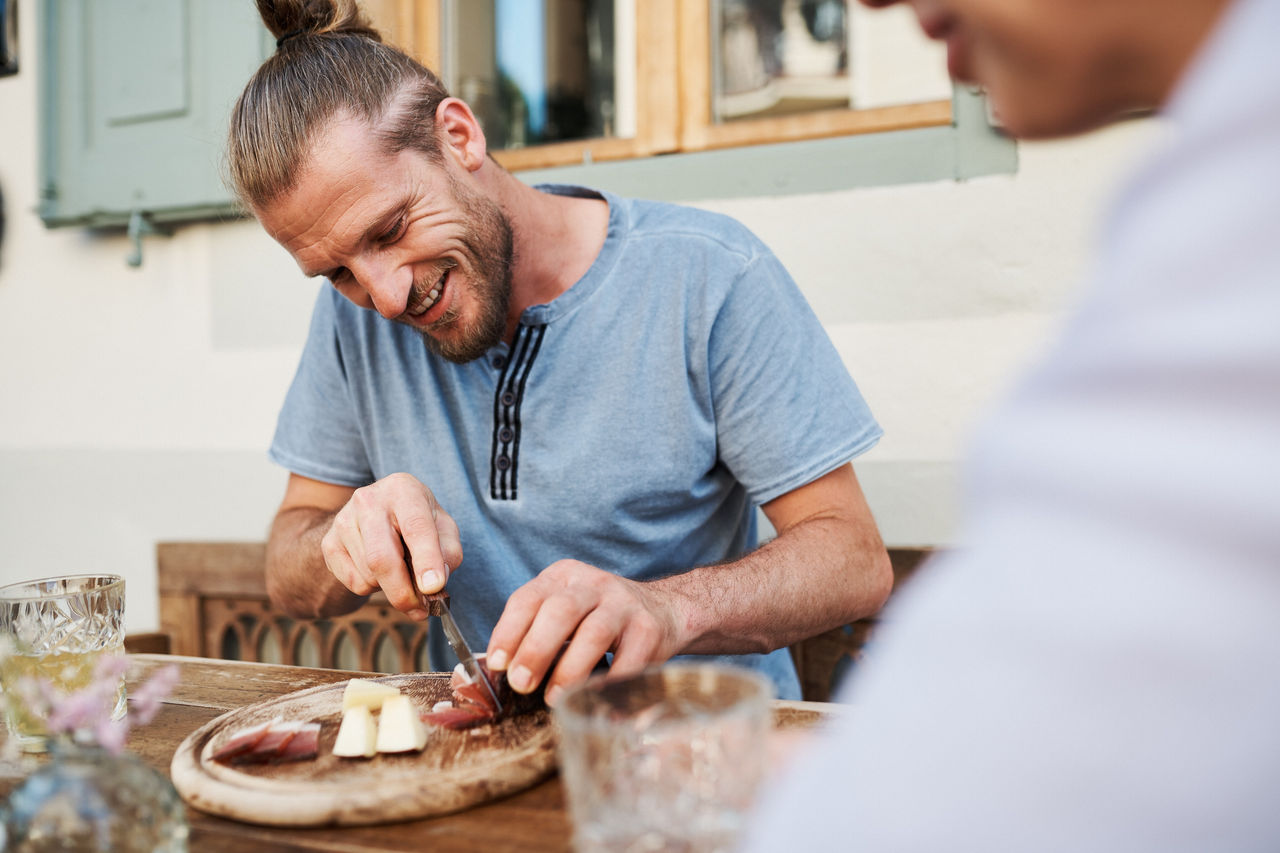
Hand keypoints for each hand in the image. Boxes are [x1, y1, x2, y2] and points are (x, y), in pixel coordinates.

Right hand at [321, 473, 462, 619]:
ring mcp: (344, 521)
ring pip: (369, 575)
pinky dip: (373, 587)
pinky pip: (354, 582)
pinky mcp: (329, 543)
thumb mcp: (443, 528)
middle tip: (420, 609)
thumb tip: (434, 584)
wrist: (375, 513)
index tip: (434, 587)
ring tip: (400, 570)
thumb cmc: (417, 521)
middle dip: (403, 591)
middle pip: (382, 558)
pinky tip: (379, 569)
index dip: (426, 560)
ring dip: (391, 587)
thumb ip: (448, 554)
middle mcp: (368, 500)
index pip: (416, 527)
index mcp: (403, 490)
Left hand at [485, 560, 683, 704]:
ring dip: (571, 669)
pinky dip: (609, 685)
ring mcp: (624, 604)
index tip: (497, 664)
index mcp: (563, 577)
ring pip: (594, 633)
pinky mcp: (649, 629)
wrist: (663, 609)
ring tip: (554, 698)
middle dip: (536, 649)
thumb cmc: (597, 617)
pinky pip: (628, 659)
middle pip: (560, 611)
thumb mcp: (565, 611)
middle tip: (521, 684)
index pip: (528, 598)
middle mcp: (593, 584)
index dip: (509, 631)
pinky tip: (595, 704)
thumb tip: (499, 672)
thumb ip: (534, 631)